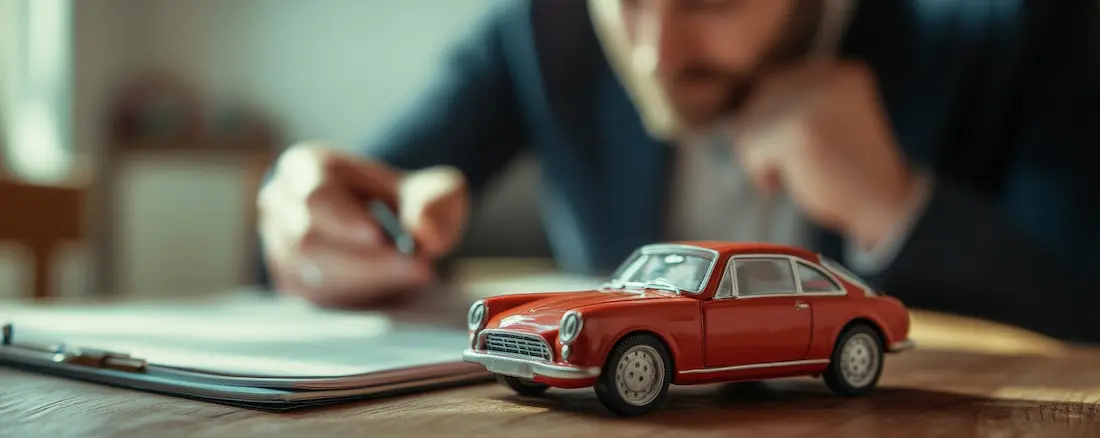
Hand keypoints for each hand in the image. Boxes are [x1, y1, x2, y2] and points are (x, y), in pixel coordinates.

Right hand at [258, 143, 468, 306]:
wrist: (389, 229)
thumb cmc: (403, 203)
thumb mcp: (431, 191)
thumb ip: (435, 205)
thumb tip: (428, 236)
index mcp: (304, 168)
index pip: (315, 196)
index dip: (344, 218)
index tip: (377, 235)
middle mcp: (282, 208)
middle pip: (310, 241)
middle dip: (367, 259)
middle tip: (417, 266)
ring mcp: (281, 250)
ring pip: (314, 276)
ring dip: (367, 280)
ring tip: (413, 275)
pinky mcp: (292, 286)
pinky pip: (319, 300)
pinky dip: (359, 298)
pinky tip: (392, 290)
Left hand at [729, 61, 924, 249]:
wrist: (884, 208)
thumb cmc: (848, 175)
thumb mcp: (825, 124)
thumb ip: (793, 105)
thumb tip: (738, 111)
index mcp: (839, 70)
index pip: (775, 85)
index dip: (775, 123)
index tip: (799, 151)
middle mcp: (827, 74)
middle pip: (759, 100)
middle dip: (765, 139)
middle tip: (791, 168)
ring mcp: (811, 98)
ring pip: (748, 124)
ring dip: (759, 157)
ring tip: (790, 174)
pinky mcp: (797, 126)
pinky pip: (748, 147)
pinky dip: (758, 173)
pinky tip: (784, 184)